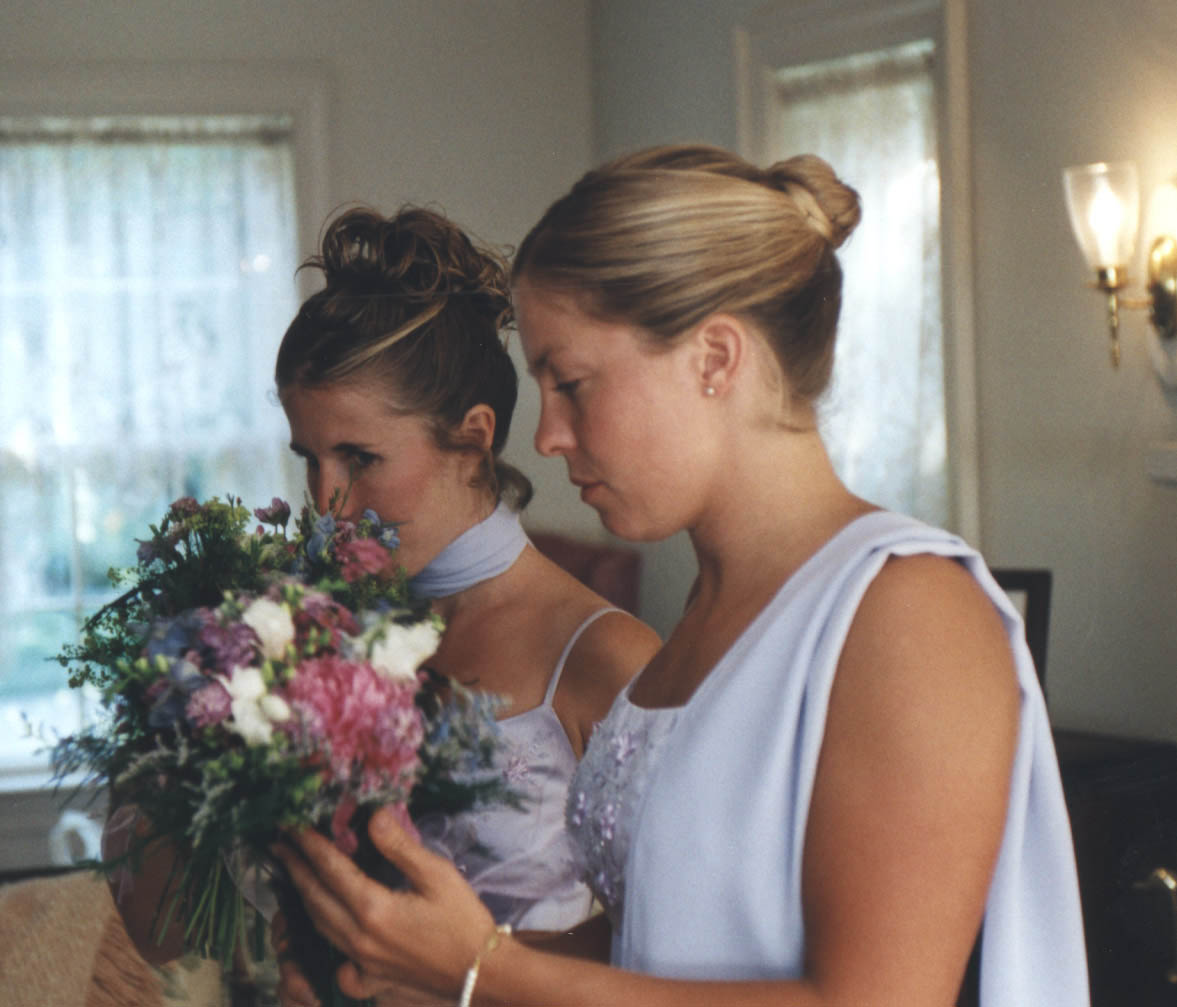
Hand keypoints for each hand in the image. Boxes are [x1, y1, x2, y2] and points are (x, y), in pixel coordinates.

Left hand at [272, 807, 497, 1000]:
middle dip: (295, 868)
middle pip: (316, 898)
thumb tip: (373, 815)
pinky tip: (322, 931)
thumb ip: (400, 846)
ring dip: (302, 897)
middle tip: (279, 845)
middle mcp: (358, 938)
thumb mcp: (437, 874)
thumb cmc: (463, 919)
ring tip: (293, 875)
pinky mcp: (368, 980)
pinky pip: (333, 961)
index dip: (308, 846)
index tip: (290, 826)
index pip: (330, 869)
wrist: (480, 973)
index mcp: (374, 909)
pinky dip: (321, 943)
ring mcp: (360, 964)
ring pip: (319, 926)